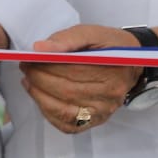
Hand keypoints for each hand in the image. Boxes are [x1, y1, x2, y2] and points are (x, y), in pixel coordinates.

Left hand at [19, 24, 141, 133]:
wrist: (131, 64)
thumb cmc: (110, 46)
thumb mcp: (92, 33)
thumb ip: (66, 39)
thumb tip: (39, 48)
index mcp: (112, 71)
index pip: (73, 71)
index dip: (47, 66)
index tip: (30, 59)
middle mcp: (110, 96)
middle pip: (67, 91)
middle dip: (39, 80)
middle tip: (26, 68)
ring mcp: (103, 112)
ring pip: (65, 111)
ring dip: (40, 97)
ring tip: (29, 81)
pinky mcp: (96, 121)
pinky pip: (68, 125)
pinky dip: (49, 114)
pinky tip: (41, 98)